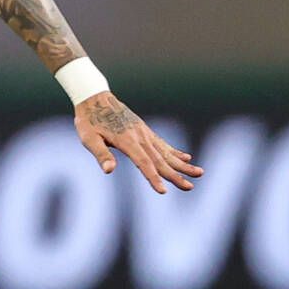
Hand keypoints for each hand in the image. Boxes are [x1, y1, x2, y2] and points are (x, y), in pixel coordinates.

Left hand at [74, 92, 202, 194]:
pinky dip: (175, 152)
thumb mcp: (88, 138)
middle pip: (160, 160)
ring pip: (166, 152)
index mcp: (127, 141)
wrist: (95, 98)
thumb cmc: (89, 120)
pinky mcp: (144, 130)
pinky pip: (162, 144)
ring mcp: (144, 133)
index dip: (153, 178)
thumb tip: (109, 170)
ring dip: (182, 164)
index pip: (143, 163)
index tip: (164, 191)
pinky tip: (187, 158)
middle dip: (175, 175)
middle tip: (190, 187)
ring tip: (200, 173)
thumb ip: (100, 154)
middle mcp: (140, 137)